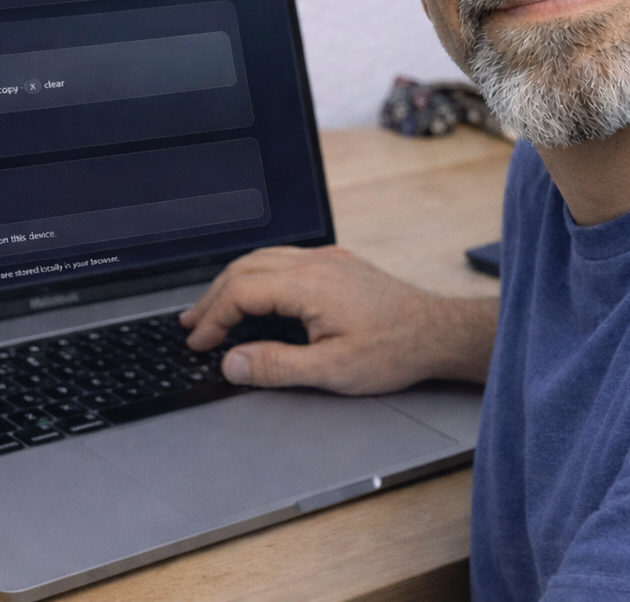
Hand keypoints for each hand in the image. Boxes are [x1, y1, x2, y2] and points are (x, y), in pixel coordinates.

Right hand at [180, 244, 497, 394]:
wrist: (438, 332)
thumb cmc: (395, 350)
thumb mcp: (333, 371)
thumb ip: (277, 367)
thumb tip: (233, 363)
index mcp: (309, 285)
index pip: (241, 292)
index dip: (214, 318)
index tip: (200, 343)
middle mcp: (315, 263)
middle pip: (245, 268)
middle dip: (212, 298)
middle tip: (191, 325)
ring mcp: (327, 260)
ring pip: (262, 259)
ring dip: (232, 284)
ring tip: (212, 310)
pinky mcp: (337, 264)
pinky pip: (284, 260)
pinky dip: (256, 277)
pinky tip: (254, 296)